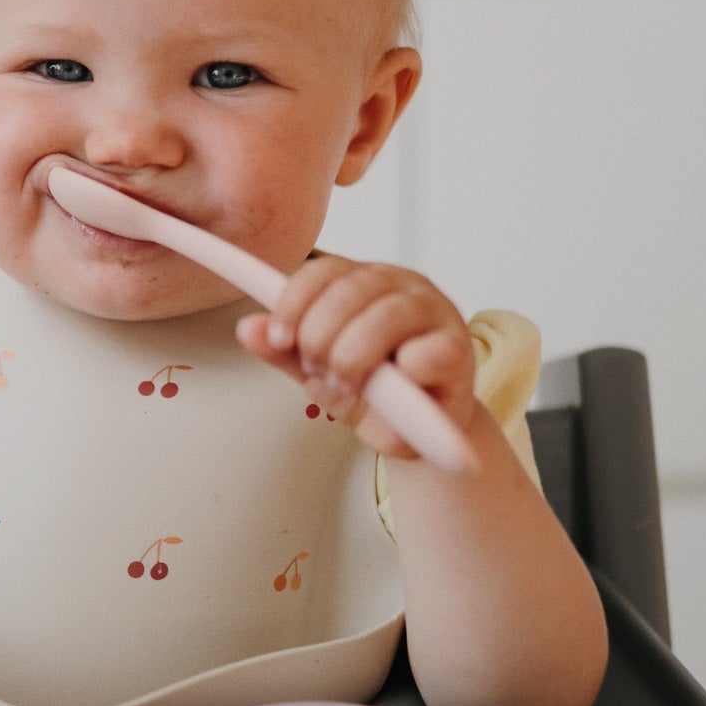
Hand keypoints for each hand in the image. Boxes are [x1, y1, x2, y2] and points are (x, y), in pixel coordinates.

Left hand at [236, 254, 478, 461]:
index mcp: (362, 281)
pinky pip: (428, 352)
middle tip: (317, 371)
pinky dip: (405, 373)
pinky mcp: (458, 349)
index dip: (294, 302)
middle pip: (349, 291)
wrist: (420, 433)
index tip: (279, 336)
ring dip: (355, 356)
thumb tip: (247, 329)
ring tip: (346, 384)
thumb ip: (284, 351)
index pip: (322, 271)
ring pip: (386, 317)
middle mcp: (399, 285)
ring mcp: (433, 312)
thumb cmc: (374, 392)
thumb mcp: (320, 372)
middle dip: (320, 336)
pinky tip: (397, 389)